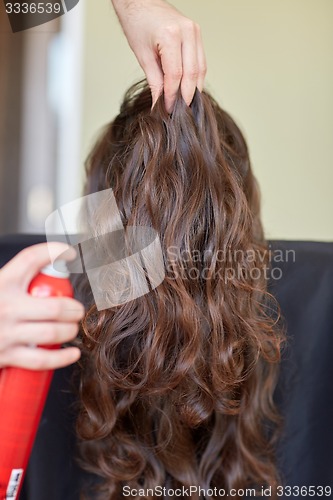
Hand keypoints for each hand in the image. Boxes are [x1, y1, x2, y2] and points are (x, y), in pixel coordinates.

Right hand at [0, 243, 83, 369]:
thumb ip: (14, 278)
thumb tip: (48, 265)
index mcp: (2, 283)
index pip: (31, 259)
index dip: (54, 251)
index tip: (68, 253)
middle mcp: (5, 306)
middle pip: (54, 306)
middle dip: (74, 309)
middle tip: (77, 310)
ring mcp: (6, 332)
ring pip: (52, 332)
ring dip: (70, 330)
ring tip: (72, 328)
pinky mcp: (6, 355)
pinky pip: (41, 359)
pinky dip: (62, 358)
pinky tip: (72, 353)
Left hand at [112, 0, 206, 111]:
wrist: (140, 1)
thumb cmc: (137, 23)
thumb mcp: (142, 56)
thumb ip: (154, 82)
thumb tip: (160, 104)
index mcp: (170, 36)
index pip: (175, 75)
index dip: (173, 96)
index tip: (169, 109)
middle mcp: (187, 32)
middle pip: (192, 74)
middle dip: (186, 96)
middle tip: (180, 112)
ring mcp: (195, 31)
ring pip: (200, 69)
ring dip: (194, 89)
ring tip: (186, 104)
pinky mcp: (197, 33)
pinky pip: (201, 61)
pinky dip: (196, 77)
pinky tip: (189, 89)